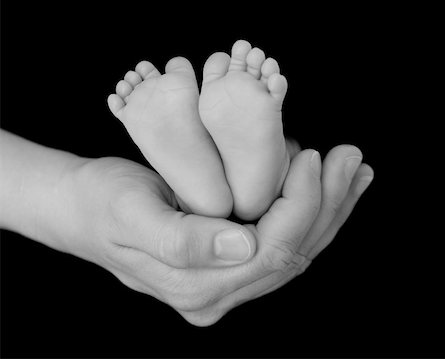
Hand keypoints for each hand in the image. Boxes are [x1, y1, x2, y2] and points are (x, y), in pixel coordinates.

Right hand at [58, 144, 371, 325]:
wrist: (84, 209)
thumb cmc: (101, 204)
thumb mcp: (131, 215)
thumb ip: (181, 242)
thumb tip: (242, 247)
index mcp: (195, 288)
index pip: (269, 252)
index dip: (300, 206)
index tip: (313, 157)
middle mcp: (218, 292)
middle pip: (292, 252)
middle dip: (329, 203)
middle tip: (354, 159)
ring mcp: (227, 280)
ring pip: (295, 247)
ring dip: (329, 206)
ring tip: (355, 170)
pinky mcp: (230, 260)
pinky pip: (281, 238)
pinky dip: (312, 210)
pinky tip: (331, 186)